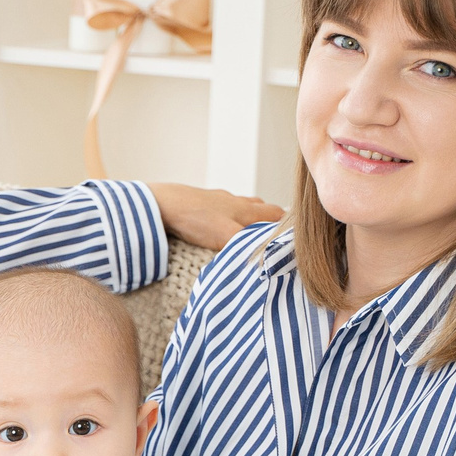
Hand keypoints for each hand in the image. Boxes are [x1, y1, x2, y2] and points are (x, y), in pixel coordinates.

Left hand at [146, 183, 284, 252]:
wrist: (162, 204)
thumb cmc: (195, 219)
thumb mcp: (227, 236)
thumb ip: (250, 243)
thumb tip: (271, 256)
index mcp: (247, 209)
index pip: (278, 216)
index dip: (287, 227)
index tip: (293, 240)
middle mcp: (237, 202)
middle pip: (265, 208)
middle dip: (273, 222)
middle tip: (276, 237)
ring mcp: (220, 200)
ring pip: (246, 206)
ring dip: (253, 217)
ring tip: (254, 231)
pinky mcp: (203, 202)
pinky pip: (226, 207)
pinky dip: (232, 216)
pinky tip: (222, 225)